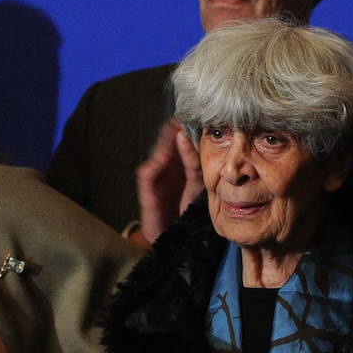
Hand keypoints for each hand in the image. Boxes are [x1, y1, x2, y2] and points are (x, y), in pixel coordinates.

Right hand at [137, 119, 203, 243]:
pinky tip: (160, 158)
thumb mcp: (197, 186)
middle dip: (174, 130)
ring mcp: (156, 179)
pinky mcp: (147, 191)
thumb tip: (205, 146)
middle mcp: (167, 169)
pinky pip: (148, 175)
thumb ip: (197, 166)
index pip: (184, 144)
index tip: (194, 116)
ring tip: (171, 129)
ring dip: (164, 143)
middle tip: (181, 116)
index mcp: (181, 167)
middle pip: (168, 144)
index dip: (187, 130)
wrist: (173, 237)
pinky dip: (153, 166)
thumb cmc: (187, 211)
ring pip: (158, 155)